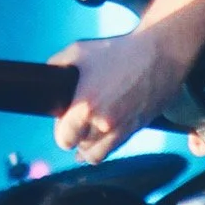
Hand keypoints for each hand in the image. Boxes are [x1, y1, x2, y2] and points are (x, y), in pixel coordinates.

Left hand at [49, 24, 189, 163]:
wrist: (160, 52)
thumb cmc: (118, 50)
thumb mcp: (79, 50)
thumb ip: (57, 65)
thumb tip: (44, 78)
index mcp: (86, 106)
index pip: (64, 139)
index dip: (62, 130)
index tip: (64, 120)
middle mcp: (104, 123)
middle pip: (80, 147)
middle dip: (77, 135)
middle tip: (78, 120)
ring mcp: (123, 129)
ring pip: (97, 155)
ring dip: (90, 146)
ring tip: (88, 132)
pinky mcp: (137, 129)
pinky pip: (115, 149)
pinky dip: (106, 145)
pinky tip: (102, 135)